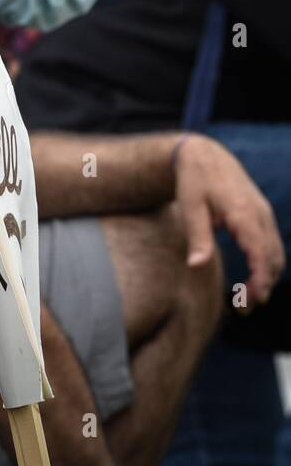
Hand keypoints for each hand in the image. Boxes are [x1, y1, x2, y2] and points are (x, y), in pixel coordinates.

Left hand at [174, 135, 284, 306]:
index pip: (260, 252)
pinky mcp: (262, 216)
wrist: (205, 156)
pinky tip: (254, 279)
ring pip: (276, 252)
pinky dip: (267, 264)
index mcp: (243, 213)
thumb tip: (197, 265)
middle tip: (244, 308)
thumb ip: (197, 237)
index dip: (260, 278)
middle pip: (272, 257)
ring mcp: (264, 214)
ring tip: (248, 299)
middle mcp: (259, 215)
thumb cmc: (194, 182)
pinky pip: (271, 244)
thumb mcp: (189, 208)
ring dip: (267, 277)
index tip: (252, 300)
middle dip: (263, 285)